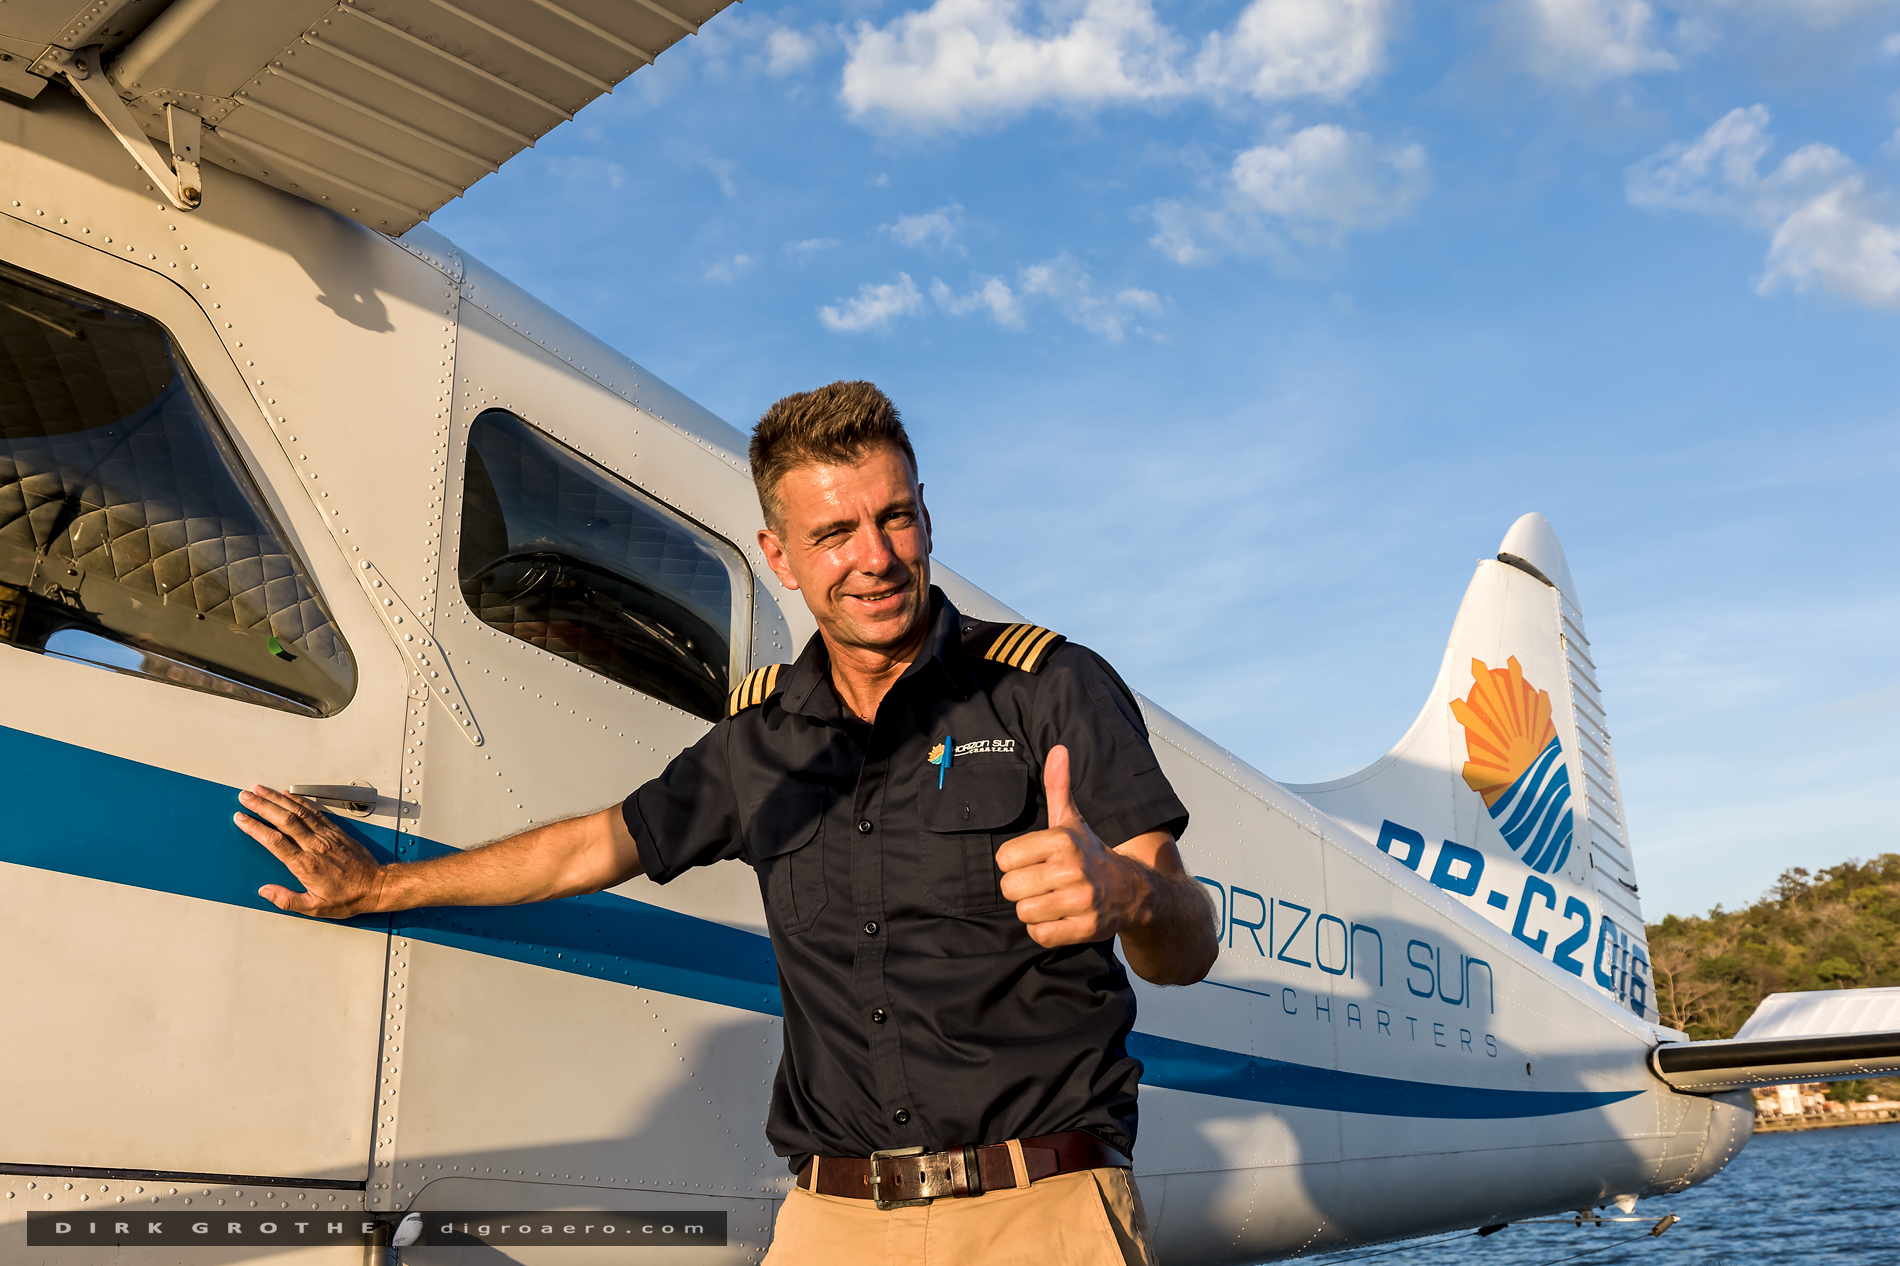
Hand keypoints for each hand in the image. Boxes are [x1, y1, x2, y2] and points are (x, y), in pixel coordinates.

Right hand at [235, 785, 387, 918]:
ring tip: (260, 790)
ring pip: (298, 811)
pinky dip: (299, 801)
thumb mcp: (314, 907)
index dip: (255, 827)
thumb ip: (287, 900)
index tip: (241, 818)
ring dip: (277, 799)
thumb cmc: (347, 897)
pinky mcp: (336, 830)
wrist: (375, 885)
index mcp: (306, 864)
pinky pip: (314, 811)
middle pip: (284, 819)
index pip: (275, 841)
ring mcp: (326, 835)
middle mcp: (315, 846)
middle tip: (245, 796)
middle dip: (262, 806)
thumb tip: (265, 892)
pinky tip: (288, 795)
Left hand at [996, 746, 1150, 947]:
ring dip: (1033, 911)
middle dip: (1021, 890)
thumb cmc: (1092, 854)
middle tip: (1041, 885)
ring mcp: (1081, 900)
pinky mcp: (1086, 928)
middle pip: (1010, 889)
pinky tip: (1059, 919)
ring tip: (1052, 901)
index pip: (1004, 858)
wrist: (1134, 892)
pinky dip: (1044, 931)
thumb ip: (1059, 787)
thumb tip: (1058, 750)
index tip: (1033, 863)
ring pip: (1024, 913)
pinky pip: (1040, 935)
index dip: (1014, 864)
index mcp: (1062, 840)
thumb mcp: (1072, 820)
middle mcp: (1072, 869)